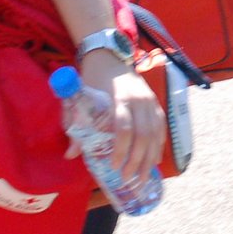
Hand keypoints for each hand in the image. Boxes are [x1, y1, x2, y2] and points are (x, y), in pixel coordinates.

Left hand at [77, 57, 164, 185]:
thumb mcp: (81, 98)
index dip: (121, 149)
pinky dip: (159, 146)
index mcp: (120, 96)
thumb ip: (76, 126)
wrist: (109, 55)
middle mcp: (140, 99)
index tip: (113, 165)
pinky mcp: (156, 103)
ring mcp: (151, 100)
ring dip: (149, 158)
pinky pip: (161, 128)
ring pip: (156, 134)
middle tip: (127, 178)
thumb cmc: (93, 78)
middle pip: (143, 135)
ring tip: (142, 177)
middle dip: (136, 160)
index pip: (124, 127)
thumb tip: (71, 154)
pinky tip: (154, 160)